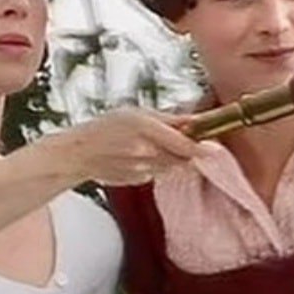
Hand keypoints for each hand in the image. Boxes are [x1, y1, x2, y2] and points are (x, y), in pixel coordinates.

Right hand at [63, 108, 210, 185]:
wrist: (78, 153)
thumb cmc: (106, 127)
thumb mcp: (137, 113)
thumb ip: (169, 119)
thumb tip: (196, 121)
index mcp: (146, 129)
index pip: (184, 143)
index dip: (202, 148)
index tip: (215, 149)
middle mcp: (145, 151)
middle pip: (182, 157)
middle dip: (188, 150)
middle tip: (186, 140)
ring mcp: (142, 169)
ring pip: (171, 166)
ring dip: (171, 157)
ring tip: (152, 145)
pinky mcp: (138, 180)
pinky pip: (158, 173)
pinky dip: (157, 165)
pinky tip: (139, 157)